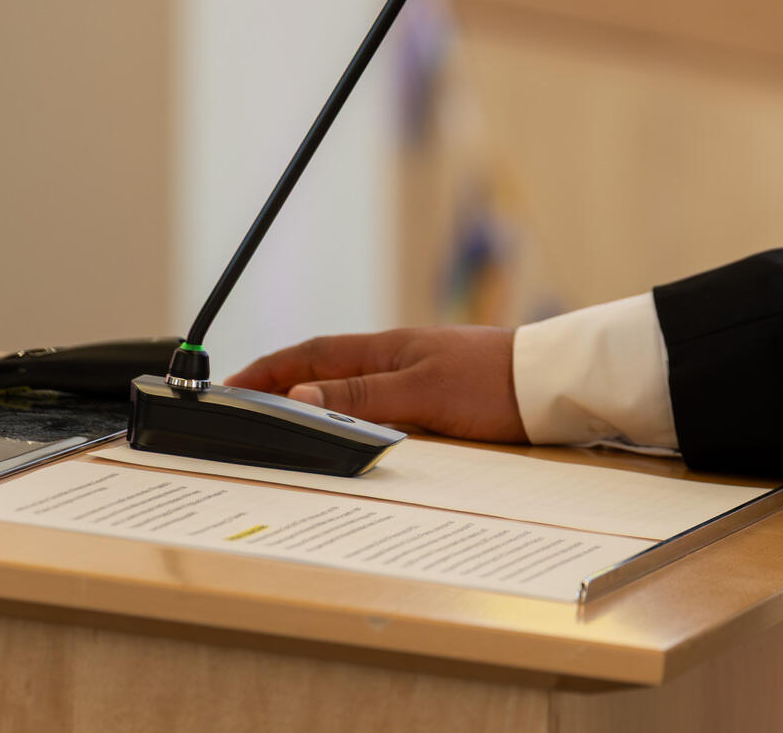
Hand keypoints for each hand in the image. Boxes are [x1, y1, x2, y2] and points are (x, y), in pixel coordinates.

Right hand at [226, 326, 528, 442]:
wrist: (555, 386)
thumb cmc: (494, 384)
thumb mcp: (423, 394)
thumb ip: (362, 397)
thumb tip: (298, 395)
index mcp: (386, 348)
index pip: (310, 354)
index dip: (266, 370)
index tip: (227, 387)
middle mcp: (397, 358)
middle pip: (324, 370)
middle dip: (280, 385)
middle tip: (244, 409)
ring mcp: (417, 376)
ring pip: (350, 389)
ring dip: (314, 402)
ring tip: (282, 425)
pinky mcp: (438, 397)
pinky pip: (378, 405)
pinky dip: (349, 416)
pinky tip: (346, 435)